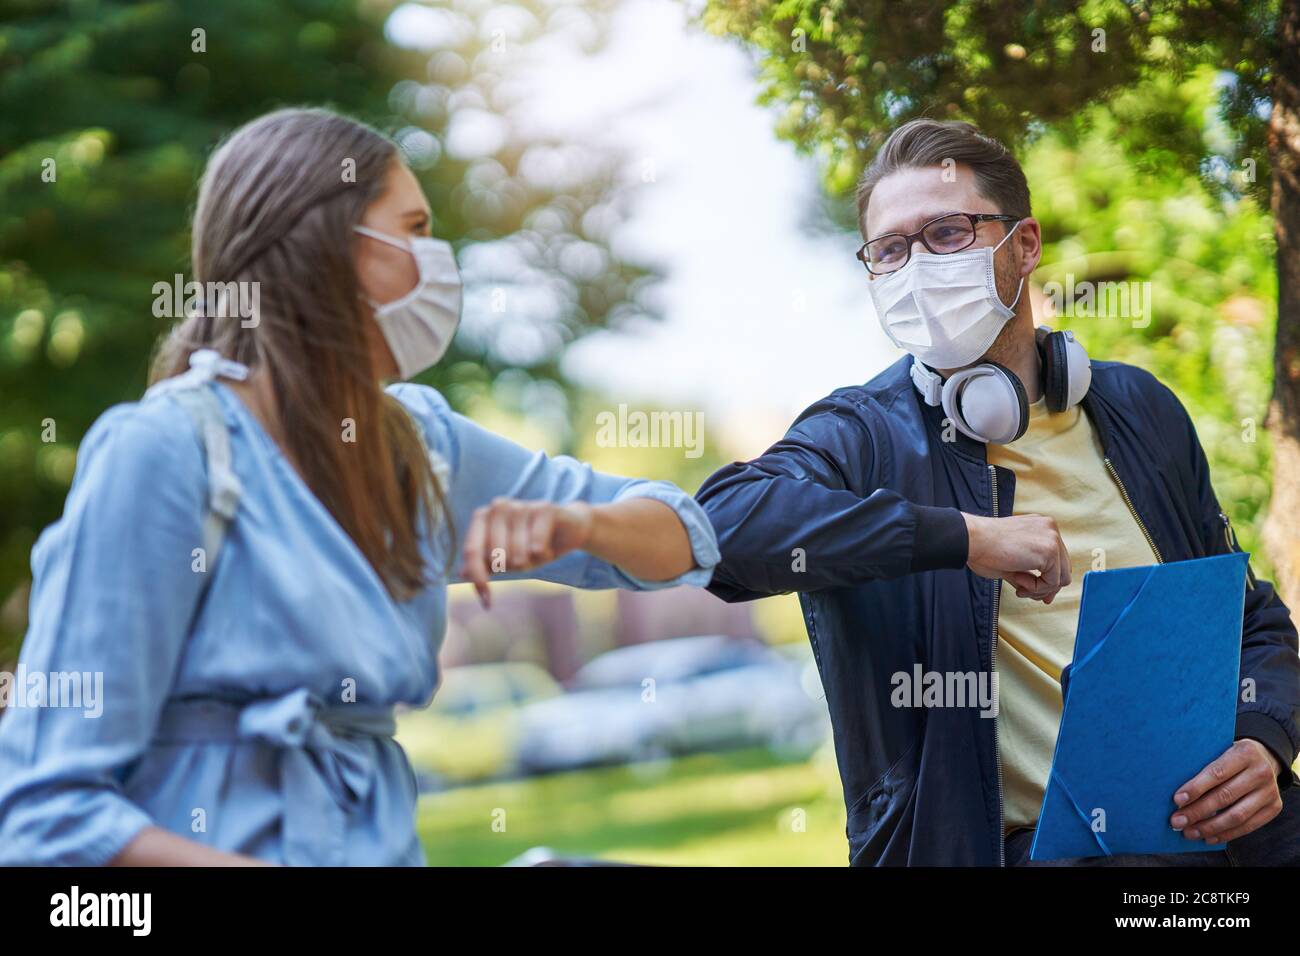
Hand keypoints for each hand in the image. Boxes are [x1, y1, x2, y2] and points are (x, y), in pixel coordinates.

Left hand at [459, 498, 593, 607]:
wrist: (570, 529)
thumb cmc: (532, 543)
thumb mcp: (506, 557)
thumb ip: (483, 563)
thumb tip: (461, 574)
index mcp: (483, 516)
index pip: (472, 551)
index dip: (478, 578)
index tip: (487, 601)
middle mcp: (498, 507)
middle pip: (496, 556)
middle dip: (513, 568)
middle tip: (526, 559)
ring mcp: (521, 505)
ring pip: (518, 554)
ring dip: (531, 562)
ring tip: (539, 551)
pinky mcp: (544, 508)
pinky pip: (537, 547)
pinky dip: (545, 554)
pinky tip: (550, 545)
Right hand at [962, 512, 1070, 603]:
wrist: (972, 539)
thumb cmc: (984, 548)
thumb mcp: (1013, 560)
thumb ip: (1031, 573)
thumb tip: (1045, 595)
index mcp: (1042, 526)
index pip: (1057, 558)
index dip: (1048, 579)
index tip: (1033, 591)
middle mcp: (1051, 529)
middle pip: (1064, 569)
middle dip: (1046, 587)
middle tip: (1025, 593)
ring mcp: (1053, 539)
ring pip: (1061, 578)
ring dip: (1039, 588)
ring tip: (1018, 585)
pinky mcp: (1050, 551)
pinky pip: (1052, 582)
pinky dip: (1035, 588)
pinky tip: (1018, 579)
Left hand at [1170, 738, 1283, 843]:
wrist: (1265, 759)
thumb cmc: (1231, 756)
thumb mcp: (1221, 749)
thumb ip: (1204, 764)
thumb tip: (1178, 793)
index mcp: (1245, 753)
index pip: (1216, 773)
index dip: (1196, 788)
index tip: (1177, 800)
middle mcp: (1261, 772)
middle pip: (1225, 796)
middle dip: (1197, 811)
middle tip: (1177, 821)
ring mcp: (1270, 792)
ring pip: (1237, 816)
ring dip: (1209, 827)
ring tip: (1189, 832)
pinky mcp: (1274, 808)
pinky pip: (1248, 826)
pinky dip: (1226, 834)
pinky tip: (1208, 837)